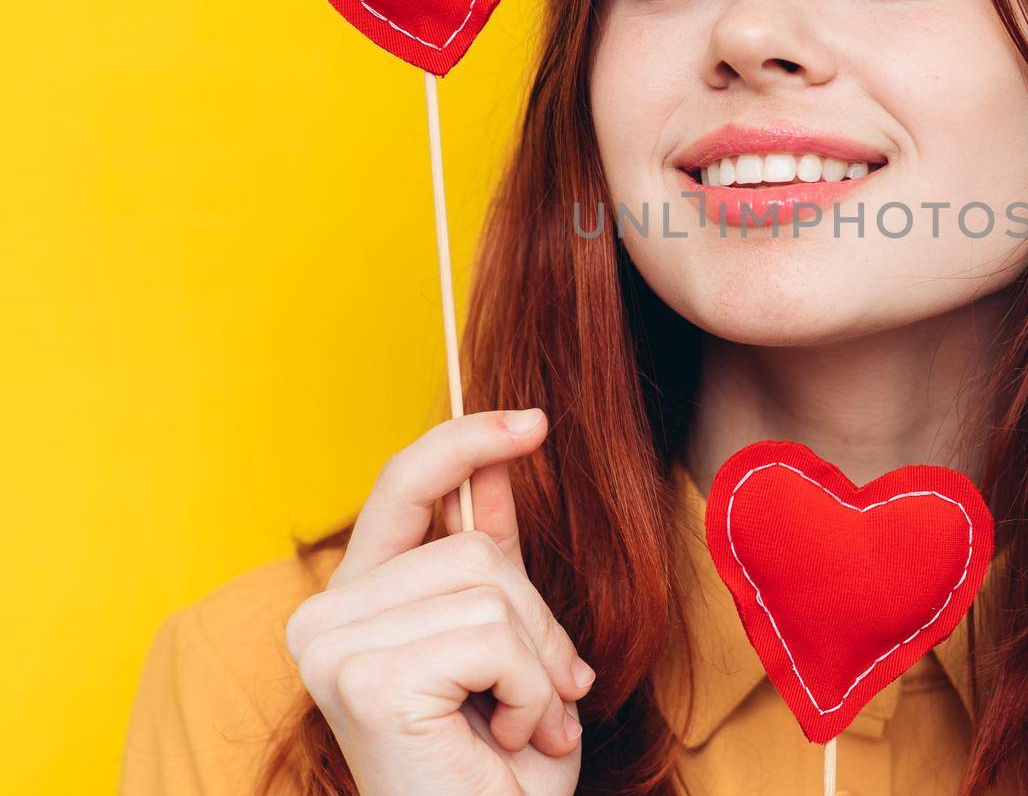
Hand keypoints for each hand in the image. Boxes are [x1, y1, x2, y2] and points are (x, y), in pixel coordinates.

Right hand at [285, 409, 588, 794]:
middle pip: (473, 547)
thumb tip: (497, 465)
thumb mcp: (506, 643)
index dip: (466, 441)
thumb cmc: (494, 766)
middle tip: (548, 694)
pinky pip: (492, 636)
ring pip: (489, 586)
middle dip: (537, 620)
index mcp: (354, 603)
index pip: (403, 486)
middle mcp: (324, 618)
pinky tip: (504, 739)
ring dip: (537, 663)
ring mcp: (335, 646)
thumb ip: (491, 556)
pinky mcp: (366, 678)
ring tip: (519, 724)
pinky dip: (529, 691)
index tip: (533, 421)